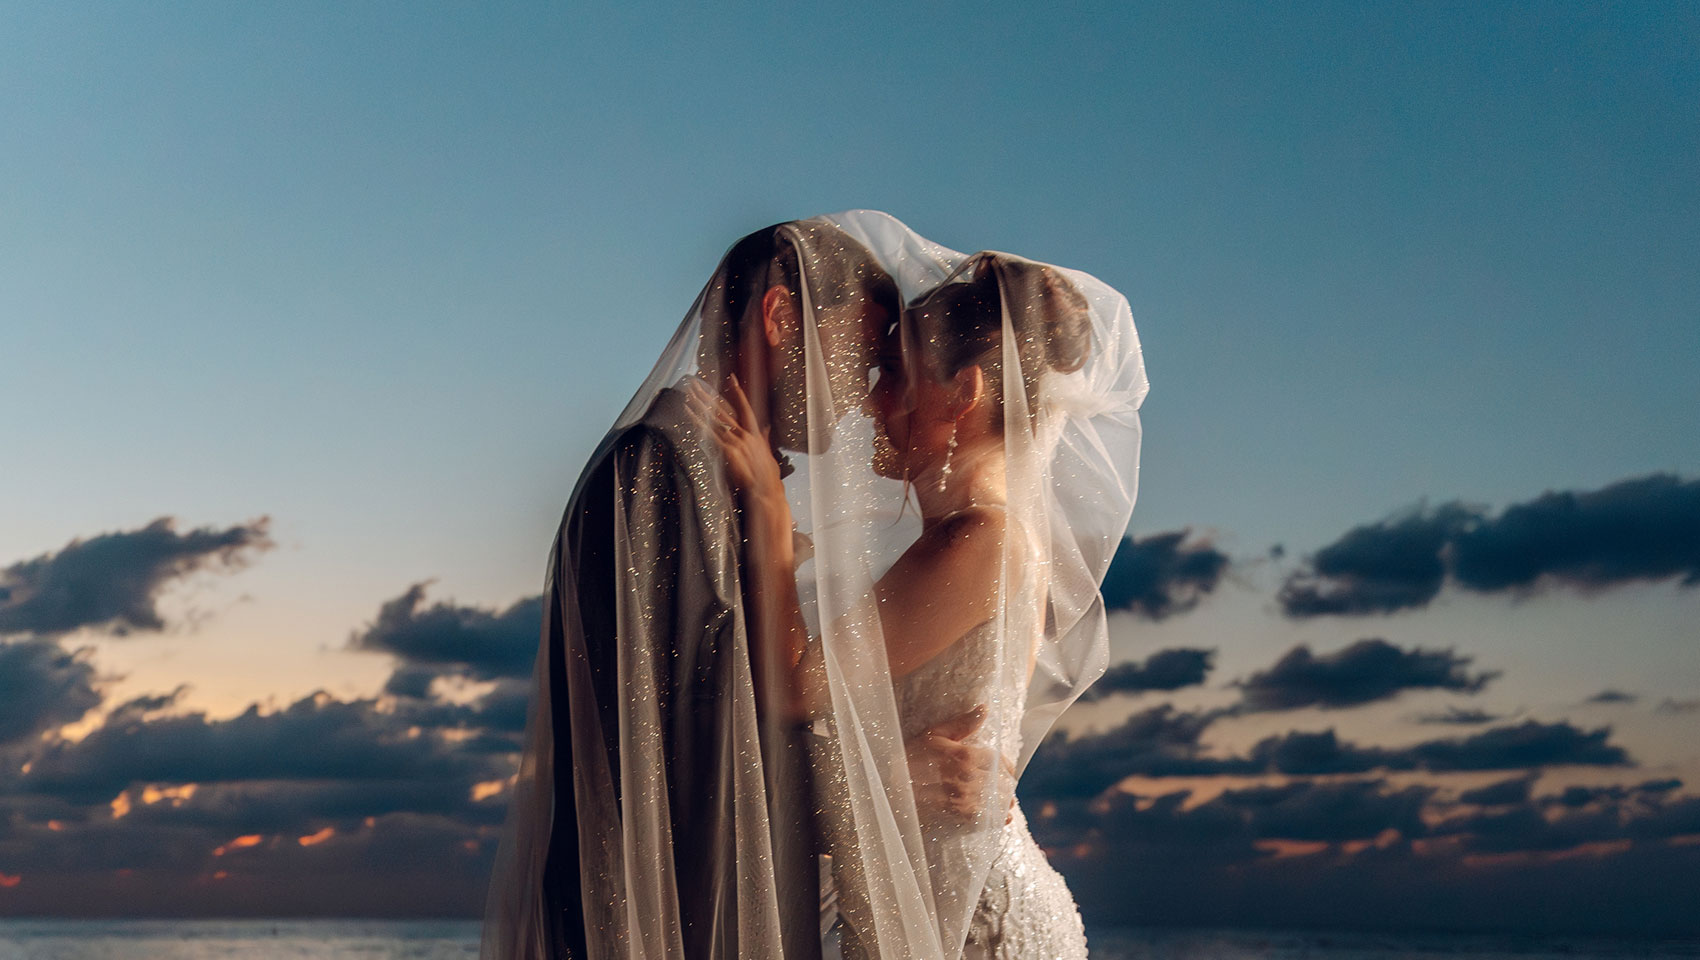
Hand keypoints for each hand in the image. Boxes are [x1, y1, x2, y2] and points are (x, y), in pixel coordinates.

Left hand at [685, 374, 785, 503]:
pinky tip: (688, 411)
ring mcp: (736, 441)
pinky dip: (697, 420)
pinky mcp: (727, 451)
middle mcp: (745, 434)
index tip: (731, 377)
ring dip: (699, 404)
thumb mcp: (768, 453)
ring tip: (688, 392)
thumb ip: (765, 438)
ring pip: (714, 418)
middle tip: (697, 382)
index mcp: (754, 433)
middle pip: (723, 410)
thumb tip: (766, 428)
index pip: (745, 407)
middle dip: (709, 395)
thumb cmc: (767, 476)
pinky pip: (708, 432)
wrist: (765, 490)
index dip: (738, 392)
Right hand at [906, 704, 1010, 825]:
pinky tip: (1001, 818)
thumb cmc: (912, 754)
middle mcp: (967, 777)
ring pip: (994, 801)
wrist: (892, 783)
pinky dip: (995, 819)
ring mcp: (963, 798)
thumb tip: (984, 709)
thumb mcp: (935, 734)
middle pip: (1000, 782)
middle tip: (1007, 786)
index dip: (1006, 765)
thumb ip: (962, 723)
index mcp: (965, 755)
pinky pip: (983, 817)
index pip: (998, 760)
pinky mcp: (956, 814)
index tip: (1007, 769)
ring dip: (1003, 801)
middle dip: (1006, 784)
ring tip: (1007, 802)